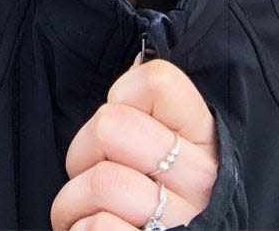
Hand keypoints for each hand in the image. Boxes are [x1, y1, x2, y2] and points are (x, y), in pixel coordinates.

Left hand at [51, 60, 218, 230]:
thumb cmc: (155, 198)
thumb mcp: (170, 149)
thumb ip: (152, 113)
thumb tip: (136, 63)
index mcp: (204, 136)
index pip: (157, 80)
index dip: (121, 98)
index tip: (122, 126)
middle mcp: (200, 176)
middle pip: (111, 126)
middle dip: (84, 150)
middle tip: (94, 169)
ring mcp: (179, 217)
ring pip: (100, 181)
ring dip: (74, 199)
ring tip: (89, 208)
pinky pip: (95, 227)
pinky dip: (79, 230)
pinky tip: (95, 230)